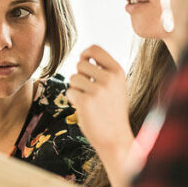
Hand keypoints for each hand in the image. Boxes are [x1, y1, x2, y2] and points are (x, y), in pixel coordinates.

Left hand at [66, 45, 132, 166]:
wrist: (115, 138)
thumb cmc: (112, 111)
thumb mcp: (115, 86)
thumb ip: (103, 70)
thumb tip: (83, 56)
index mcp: (117, 71)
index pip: (95, 48)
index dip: (85, 53)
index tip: (83, 62)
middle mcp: (109, 78)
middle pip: (80, 63)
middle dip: (79, 75)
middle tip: (88, 90)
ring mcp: (98, 90)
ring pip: (73, 78)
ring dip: (76, 89)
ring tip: (88, 100)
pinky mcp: (86, 102)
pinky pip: (70, 92)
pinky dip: (73, 100)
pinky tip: (84, 109)